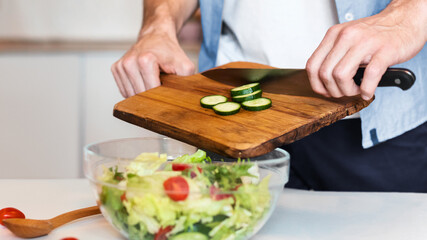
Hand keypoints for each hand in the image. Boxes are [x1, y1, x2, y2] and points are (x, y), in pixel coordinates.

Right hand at [111, 31, 194, 97]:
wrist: (156, 36)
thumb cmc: (169, 51)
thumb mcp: (185, 66)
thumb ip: (186, 82)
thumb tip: (184, 98)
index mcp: (145, 60)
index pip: (151, 92)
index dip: (162, 94)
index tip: (167, 89)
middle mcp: (129, 62)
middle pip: (140, 95)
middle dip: (152, 94)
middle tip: (160, 82)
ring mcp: (120, 65)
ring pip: (131, 95)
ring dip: (142, 93)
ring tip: (151, 79)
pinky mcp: (116, 69)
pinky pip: (125, 91)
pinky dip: (135, 90)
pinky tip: (142, 80)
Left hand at [306, 0, 426, 99]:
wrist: (404, 21)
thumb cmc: (376, 35)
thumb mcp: (347, 39)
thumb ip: (333, 56)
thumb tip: (322, 83)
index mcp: (334, 34)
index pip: (312, 65)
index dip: (316, 84)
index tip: (325, 90)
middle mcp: (347, 36)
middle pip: (325, 73)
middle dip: (333, 90)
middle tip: (345, 91)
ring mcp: (366, 42)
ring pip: (341, 76)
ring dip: (347, 90)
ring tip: (356, 90)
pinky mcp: (385, 51)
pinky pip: (369, 76)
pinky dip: (366, 90)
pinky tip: (368, 91)